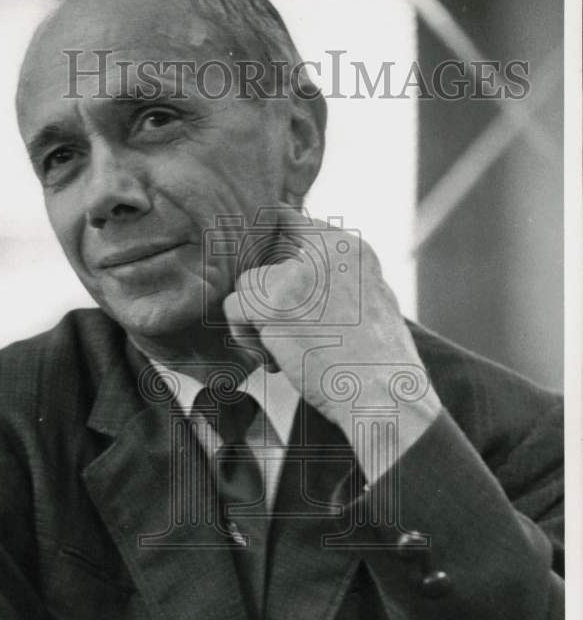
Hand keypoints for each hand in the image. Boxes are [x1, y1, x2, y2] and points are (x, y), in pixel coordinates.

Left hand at [222, 207, 442, 479]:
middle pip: (265, 255)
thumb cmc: (378, 363)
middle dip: (268, 295)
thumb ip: (336, 278)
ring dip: (257, 321)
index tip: (280, 293)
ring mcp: (297, 274)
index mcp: (350, 247)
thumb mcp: (372, 300)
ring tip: (285, 352)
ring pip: (247, 283)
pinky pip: (233, 307)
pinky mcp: (273, 303)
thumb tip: (298, 269)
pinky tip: (274, 360)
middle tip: (289, 331)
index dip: (276, 258)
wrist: (385, 396)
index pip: (291, 223)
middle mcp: (325, 250)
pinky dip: (245, 338)